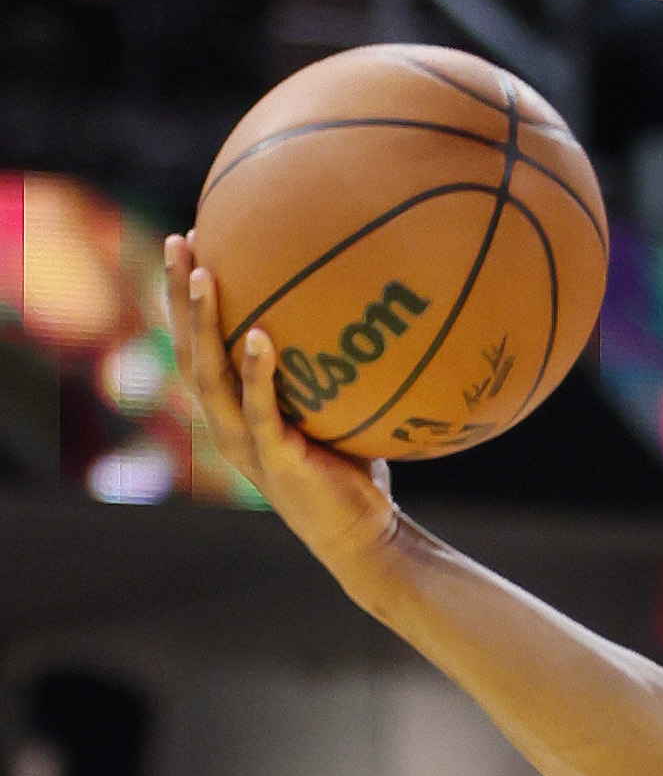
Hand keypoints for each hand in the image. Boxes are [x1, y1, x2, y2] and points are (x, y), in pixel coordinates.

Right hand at [163, 236, 400, 571]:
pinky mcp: (275, 459)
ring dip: (204, 323)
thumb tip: (371, 306)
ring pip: (210, 374)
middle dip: (179, 294)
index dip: (188, 298)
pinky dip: (257, 372)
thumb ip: (336, 367)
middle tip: (180, 240)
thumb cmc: (354, 469)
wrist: (364, 535)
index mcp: (234, 409)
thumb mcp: (340, 408)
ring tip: (203, 274)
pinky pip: (260, 410)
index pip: (201, 344)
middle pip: (190, 348)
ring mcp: (245, 443)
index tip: (192, 241)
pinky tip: (261, 335)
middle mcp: (227, 422)